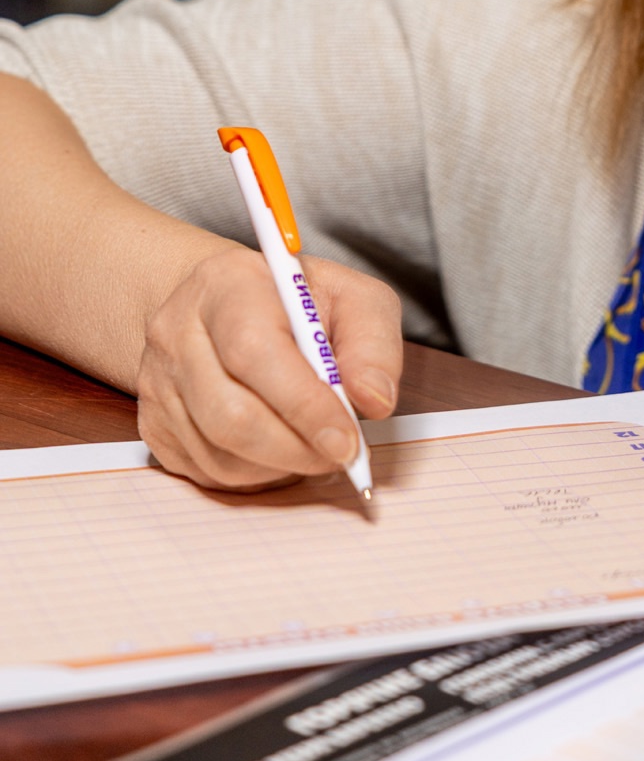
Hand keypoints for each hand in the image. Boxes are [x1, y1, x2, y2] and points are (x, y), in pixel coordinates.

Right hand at [137, 248, 402, 489]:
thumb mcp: (352, 298)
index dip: (303, 404)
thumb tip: (373, 401)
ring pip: (219, 454)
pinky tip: (280, 450)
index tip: (347, 440)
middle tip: (341, 455)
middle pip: (230, 415)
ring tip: (314, 446)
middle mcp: (177, 331)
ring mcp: (158, 381)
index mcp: (227, 285)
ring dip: (280, 466)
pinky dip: (255, 475)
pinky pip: (206, 472)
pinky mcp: (152, 424)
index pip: (254, 352)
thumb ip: (373, 344)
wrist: (224, 305)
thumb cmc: (296, 303)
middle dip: (297, 448)